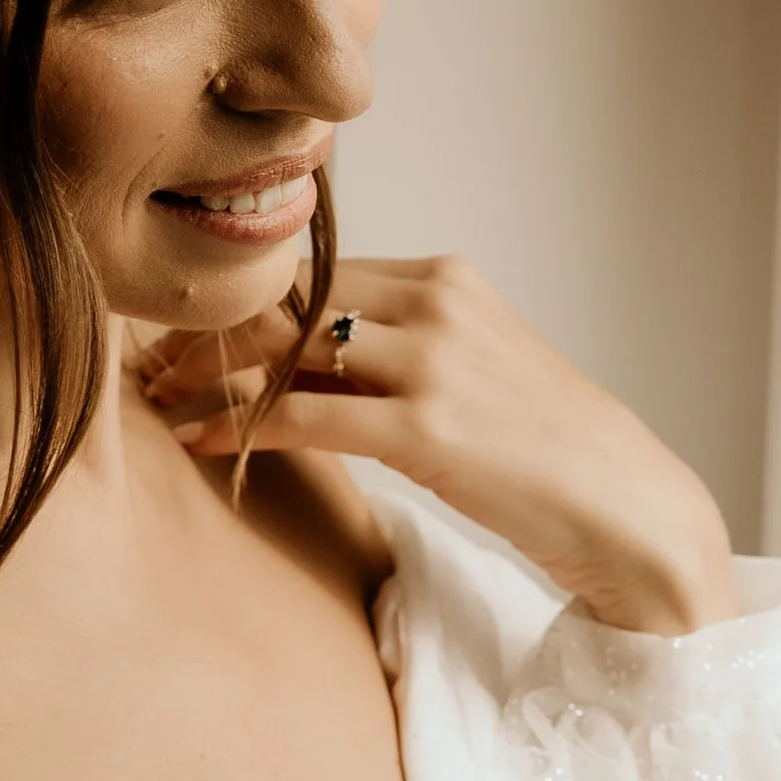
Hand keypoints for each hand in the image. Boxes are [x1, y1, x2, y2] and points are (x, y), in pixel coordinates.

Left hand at [138, 254, 737, 634]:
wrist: (625, 506)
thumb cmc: (542, 454)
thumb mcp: (469, 376)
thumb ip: (397, 356)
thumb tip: (311, 365)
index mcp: (446, 280)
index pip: (320, 275)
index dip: (246, 304)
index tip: (189, 332)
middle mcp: (438, 303)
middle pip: (293, 299)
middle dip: (214, 332)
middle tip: (155, 365)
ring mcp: (434, 361)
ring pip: (289, 350)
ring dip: (212, 378)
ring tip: (163, 404)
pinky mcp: (427, 426)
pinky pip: (304, 414)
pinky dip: (239, 425)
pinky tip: (199, 442)